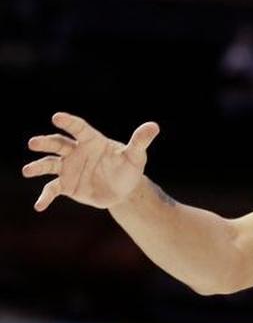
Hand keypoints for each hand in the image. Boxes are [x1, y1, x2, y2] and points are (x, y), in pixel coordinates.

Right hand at [22, 112, 159, 211]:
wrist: (123, 190)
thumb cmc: (129, 168)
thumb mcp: (136, 156)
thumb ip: (140, 141)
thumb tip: (154, 126)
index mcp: (93, 141)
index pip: (79, 129)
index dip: (69, 122)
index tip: (57, 116)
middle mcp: (77, 152)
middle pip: (58, 144)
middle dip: (46, 142)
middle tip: (34, 142)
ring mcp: (69, 168)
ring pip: (50, 164)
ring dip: (38, 166)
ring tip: (27, 170)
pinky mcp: (66, 185)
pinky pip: (52, 189)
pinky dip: (45, 197)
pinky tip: (39, 206)